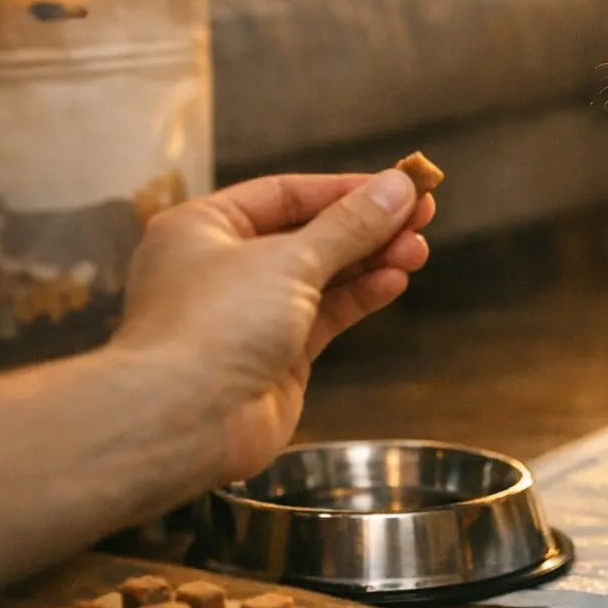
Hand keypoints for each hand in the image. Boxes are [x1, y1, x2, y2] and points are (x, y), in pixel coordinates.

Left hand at [112, 170, 433, 480]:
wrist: (185, 421)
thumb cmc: (216, 324)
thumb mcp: (289, 260)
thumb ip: (350, 226)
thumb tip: (399, 187)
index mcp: (204, 228)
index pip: (285, 194)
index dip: (345, 189)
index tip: (399, 187)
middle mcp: (223, 268)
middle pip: (307, 235)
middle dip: (365, 227)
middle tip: (422, 217)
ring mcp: (250, 315)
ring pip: (320, 277)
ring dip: (369, 262)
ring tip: (417, 250)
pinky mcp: (276, 358)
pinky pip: (324, 316)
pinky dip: (359, 297)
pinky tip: (394, 281)